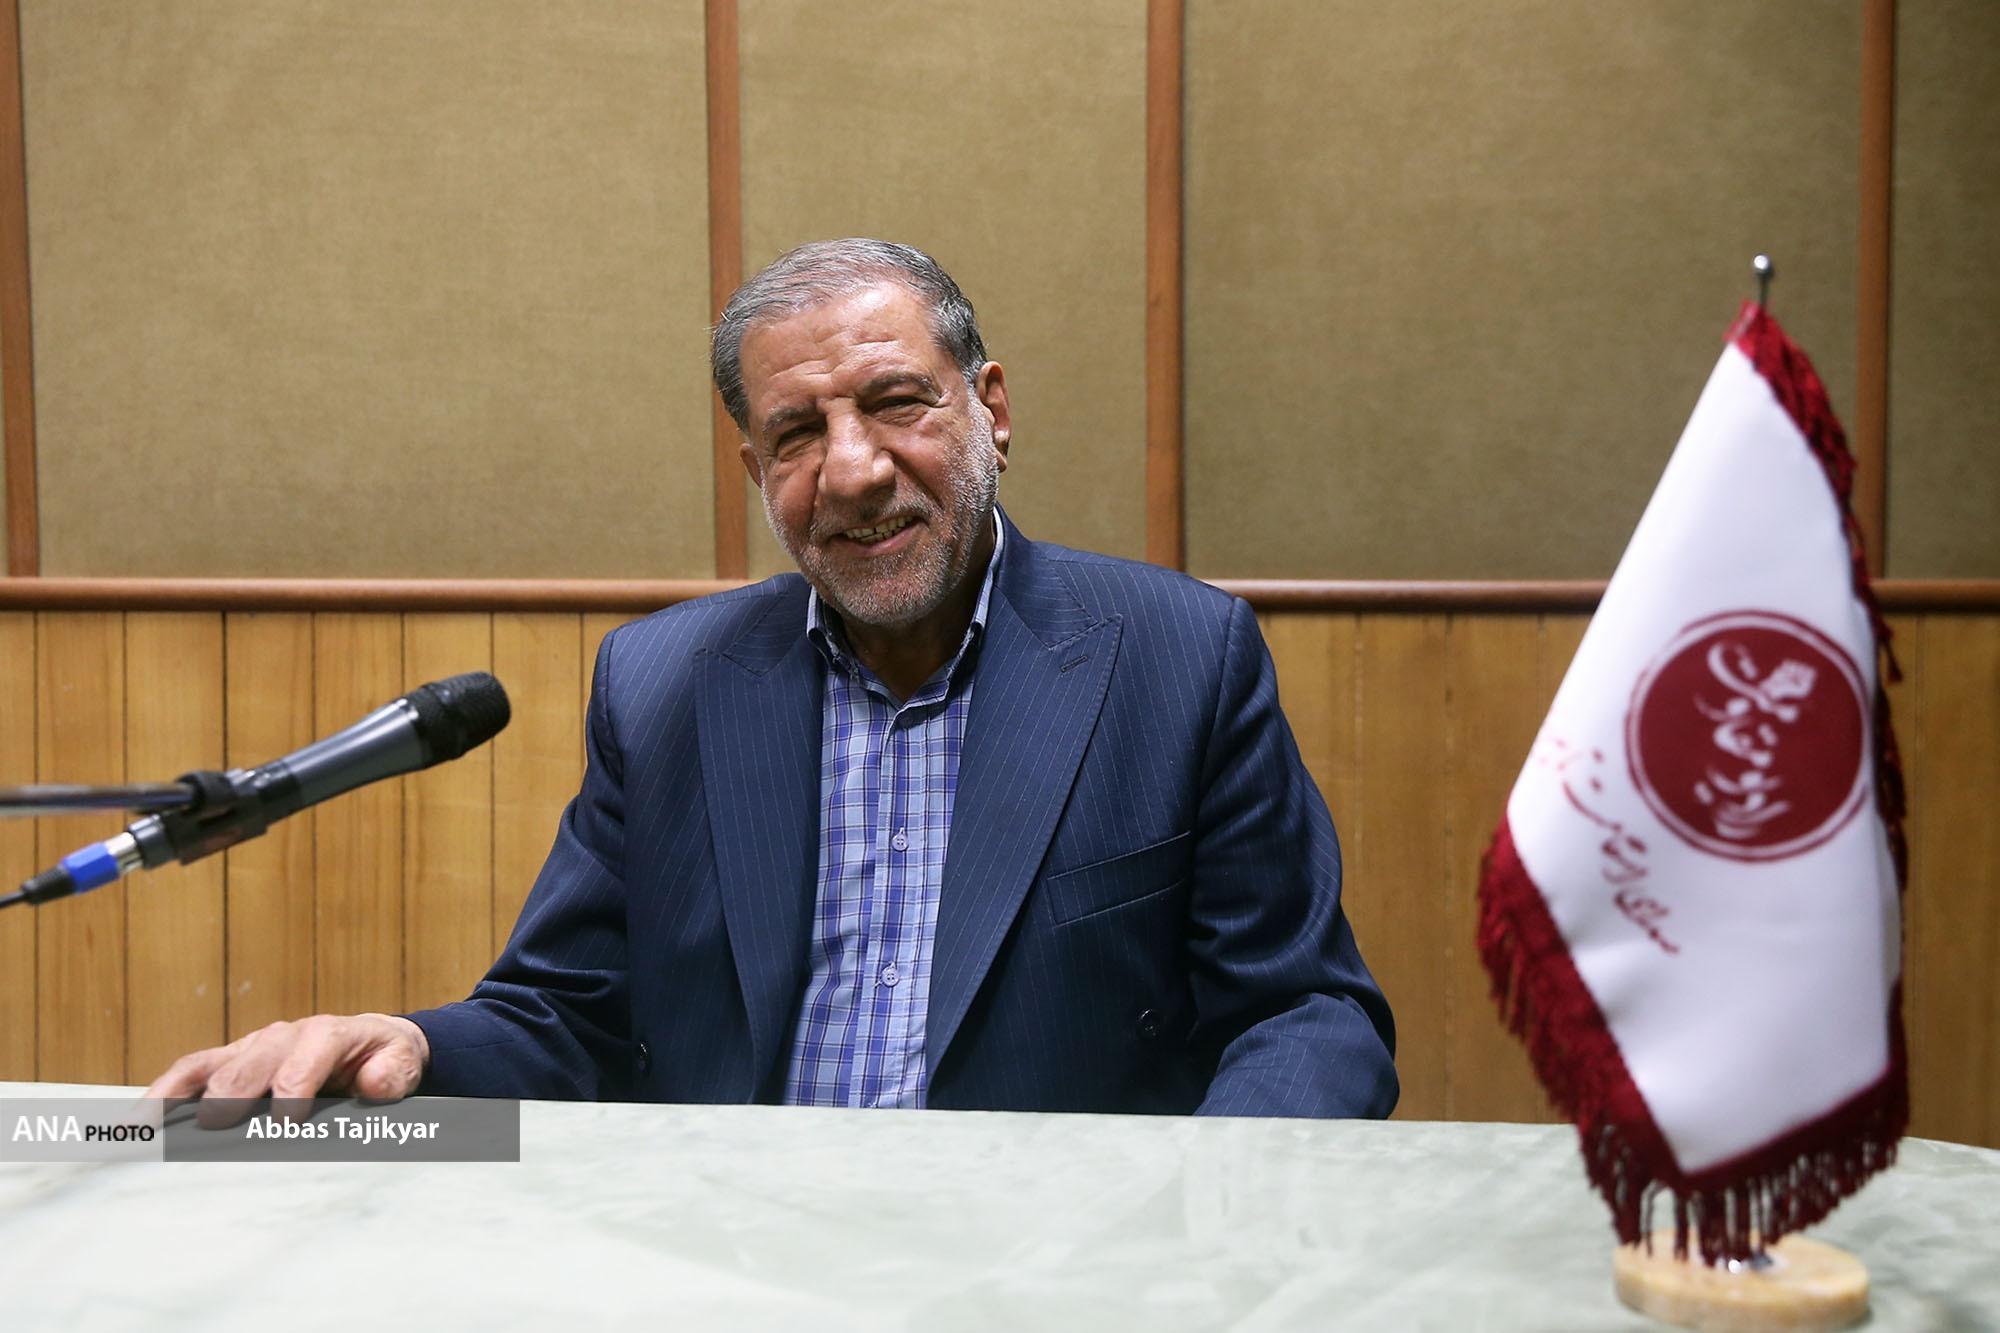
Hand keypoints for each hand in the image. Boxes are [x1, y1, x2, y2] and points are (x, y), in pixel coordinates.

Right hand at [142, 1013, 430, 1122]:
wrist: (374, 1044)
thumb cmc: (385, 1059)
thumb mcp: (401, 1064)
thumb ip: (391, 1074)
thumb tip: (373, 1084)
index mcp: (328, 1035)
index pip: (308, 1055)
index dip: (296, 1085)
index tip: (285, 1119)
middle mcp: (284, 1036)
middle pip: (252, 1062)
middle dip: (234, 1092)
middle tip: (215, 1127)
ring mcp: (252, 1048)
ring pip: (210, 1066)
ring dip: (177, 1093)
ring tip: (146, 1124)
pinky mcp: (231, 1062)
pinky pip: (192, 1073)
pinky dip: (163, 1094)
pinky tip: (138, 1120)